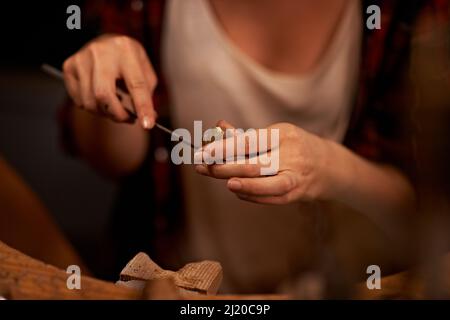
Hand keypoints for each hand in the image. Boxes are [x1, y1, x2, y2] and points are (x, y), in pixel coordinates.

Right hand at [62, 34, 157, 127]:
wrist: (106, 43)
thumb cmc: (128, 60)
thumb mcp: (144, 71)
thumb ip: (147, 95)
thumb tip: (147, 120)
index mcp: (125, 49)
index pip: (136, 84)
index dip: (143, 107)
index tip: (147, 124)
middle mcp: (100, 52)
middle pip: (104, 95)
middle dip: (117, 114)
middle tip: (127, 119)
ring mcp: (81, 58)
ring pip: (90, 102)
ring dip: (105, 112)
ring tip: (115, 105)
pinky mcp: (69, 67)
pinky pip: (80, 101)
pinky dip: (93, 107)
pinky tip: (102, 98)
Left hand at [194, 121, 333, 204]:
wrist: (330, 166)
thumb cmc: (295, 147)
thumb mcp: (275, 135)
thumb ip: (247, 136)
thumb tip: (218, 129)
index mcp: (283, 134)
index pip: (248, 142)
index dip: (223, 148)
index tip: (203, 152)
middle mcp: (291, 154)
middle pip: (254, 163)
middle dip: (224, 167)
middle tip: (202, 167)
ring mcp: (296, 176)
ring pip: (265, 183)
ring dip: (240, 183)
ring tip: (223, 181)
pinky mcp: (298, 194)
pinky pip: (272, 197)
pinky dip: (252, 195)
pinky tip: (237, 191)